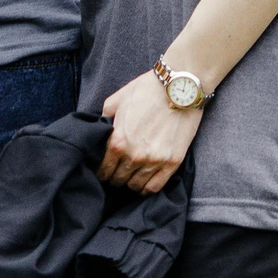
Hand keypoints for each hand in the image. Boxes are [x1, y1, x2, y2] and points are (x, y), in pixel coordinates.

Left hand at [99, 70, 203, 193]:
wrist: (178, 89)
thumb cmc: (146, 91)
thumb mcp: (116, 100)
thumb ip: (104, 119)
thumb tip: (98, 130)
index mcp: (117, 141)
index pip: (103, 169)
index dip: (101, 173)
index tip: (102, 172)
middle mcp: (134, 155)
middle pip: (118, 180)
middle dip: (114, 179)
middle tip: (115, 176)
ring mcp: (154, 161)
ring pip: (136, 186)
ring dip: (130, 184)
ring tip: (129, 178)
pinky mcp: (172, 163)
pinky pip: (155, 187)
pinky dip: (147, 189)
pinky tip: (144, 184)